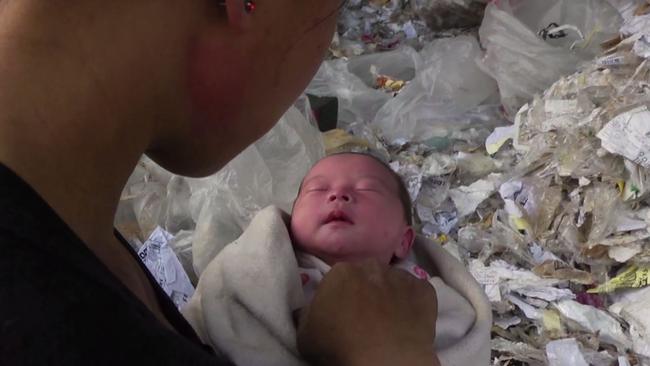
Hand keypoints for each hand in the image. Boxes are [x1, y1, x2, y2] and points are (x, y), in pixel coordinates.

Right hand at [297, 260, 439, 365]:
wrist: (385, 360)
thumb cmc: (340, 347)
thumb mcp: (305, 335)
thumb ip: (305, 314)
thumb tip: (308, 308)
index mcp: (340, 272)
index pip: (338, 279)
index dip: (339, 296)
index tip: (340, 314)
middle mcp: (371, 266)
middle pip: (366, 275)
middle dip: (364, 290)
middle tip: (363, 316)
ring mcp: (401, 276)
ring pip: (392, 281)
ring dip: (389, 294)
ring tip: (388, 320)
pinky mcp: (425, 290)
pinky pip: (416, 292)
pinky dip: (412, 303)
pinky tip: (407, 321)